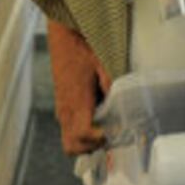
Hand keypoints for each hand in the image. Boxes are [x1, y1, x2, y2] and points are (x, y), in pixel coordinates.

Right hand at [47, 18, 111, 154]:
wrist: (63, 37)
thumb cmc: (81, 48)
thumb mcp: (102, 64)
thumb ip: (111, 86)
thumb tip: (122, 104)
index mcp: (76, 100)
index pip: (83, 134)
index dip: (100, 139)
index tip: (113, 134)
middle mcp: (65, 110)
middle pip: (72, 146)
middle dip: (91, 148)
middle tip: (109, 137)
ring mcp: (61, 109)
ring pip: (68, 141)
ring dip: (85, 143)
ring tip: (104, 132)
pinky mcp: (61, 106)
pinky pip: (67, 129)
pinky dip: (80, 134)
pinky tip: (96, 122)